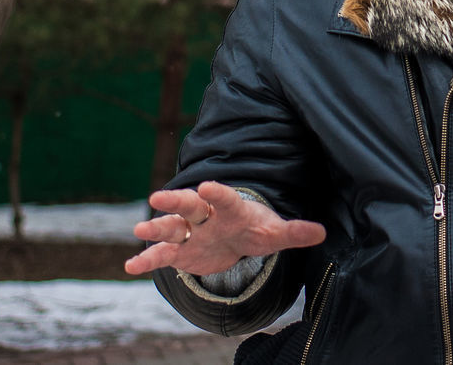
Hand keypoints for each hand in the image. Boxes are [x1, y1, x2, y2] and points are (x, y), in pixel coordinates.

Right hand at [123, 181, 325, 276]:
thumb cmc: (256, 228)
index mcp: (231, 208)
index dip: (217, 192)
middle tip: (158, 197)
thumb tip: (321, 231)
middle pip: (190, 205)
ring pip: (171, 226)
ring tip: (140, 231)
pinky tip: (130, 267)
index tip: (206, 185)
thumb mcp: (276, 232)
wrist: (237, 236)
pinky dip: (147, 260)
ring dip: (156, 228)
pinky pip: (162, 254)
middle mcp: (207, 216)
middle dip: (175, 201)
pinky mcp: (182, 251)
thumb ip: (295, 232)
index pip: (225, 197)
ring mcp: (191, 232)